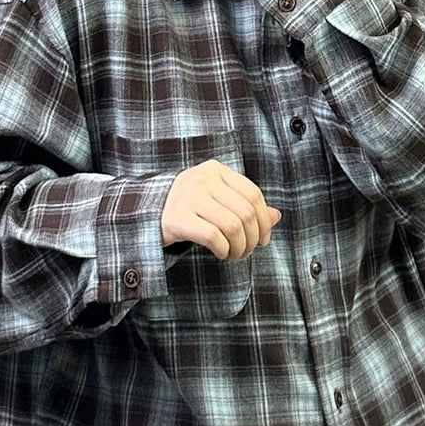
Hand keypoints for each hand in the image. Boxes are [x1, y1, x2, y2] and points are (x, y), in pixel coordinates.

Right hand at [161, 158, 281, 261]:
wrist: (148, 211)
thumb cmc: (189, 206)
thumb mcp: (218, 199)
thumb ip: (246, 205)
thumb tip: (276, 216)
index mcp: (216, 170)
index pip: (253, 194)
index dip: (264, 221)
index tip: (263, 239)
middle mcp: (203, 179)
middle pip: (245, 213)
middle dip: (252, 239)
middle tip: (247, 251)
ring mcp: (189, 197)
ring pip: (232, 227)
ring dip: (239, 248)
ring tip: (234, 255)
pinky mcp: (178, 218)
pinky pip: (213, 238)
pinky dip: (224, 250)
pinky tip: (221, 254)